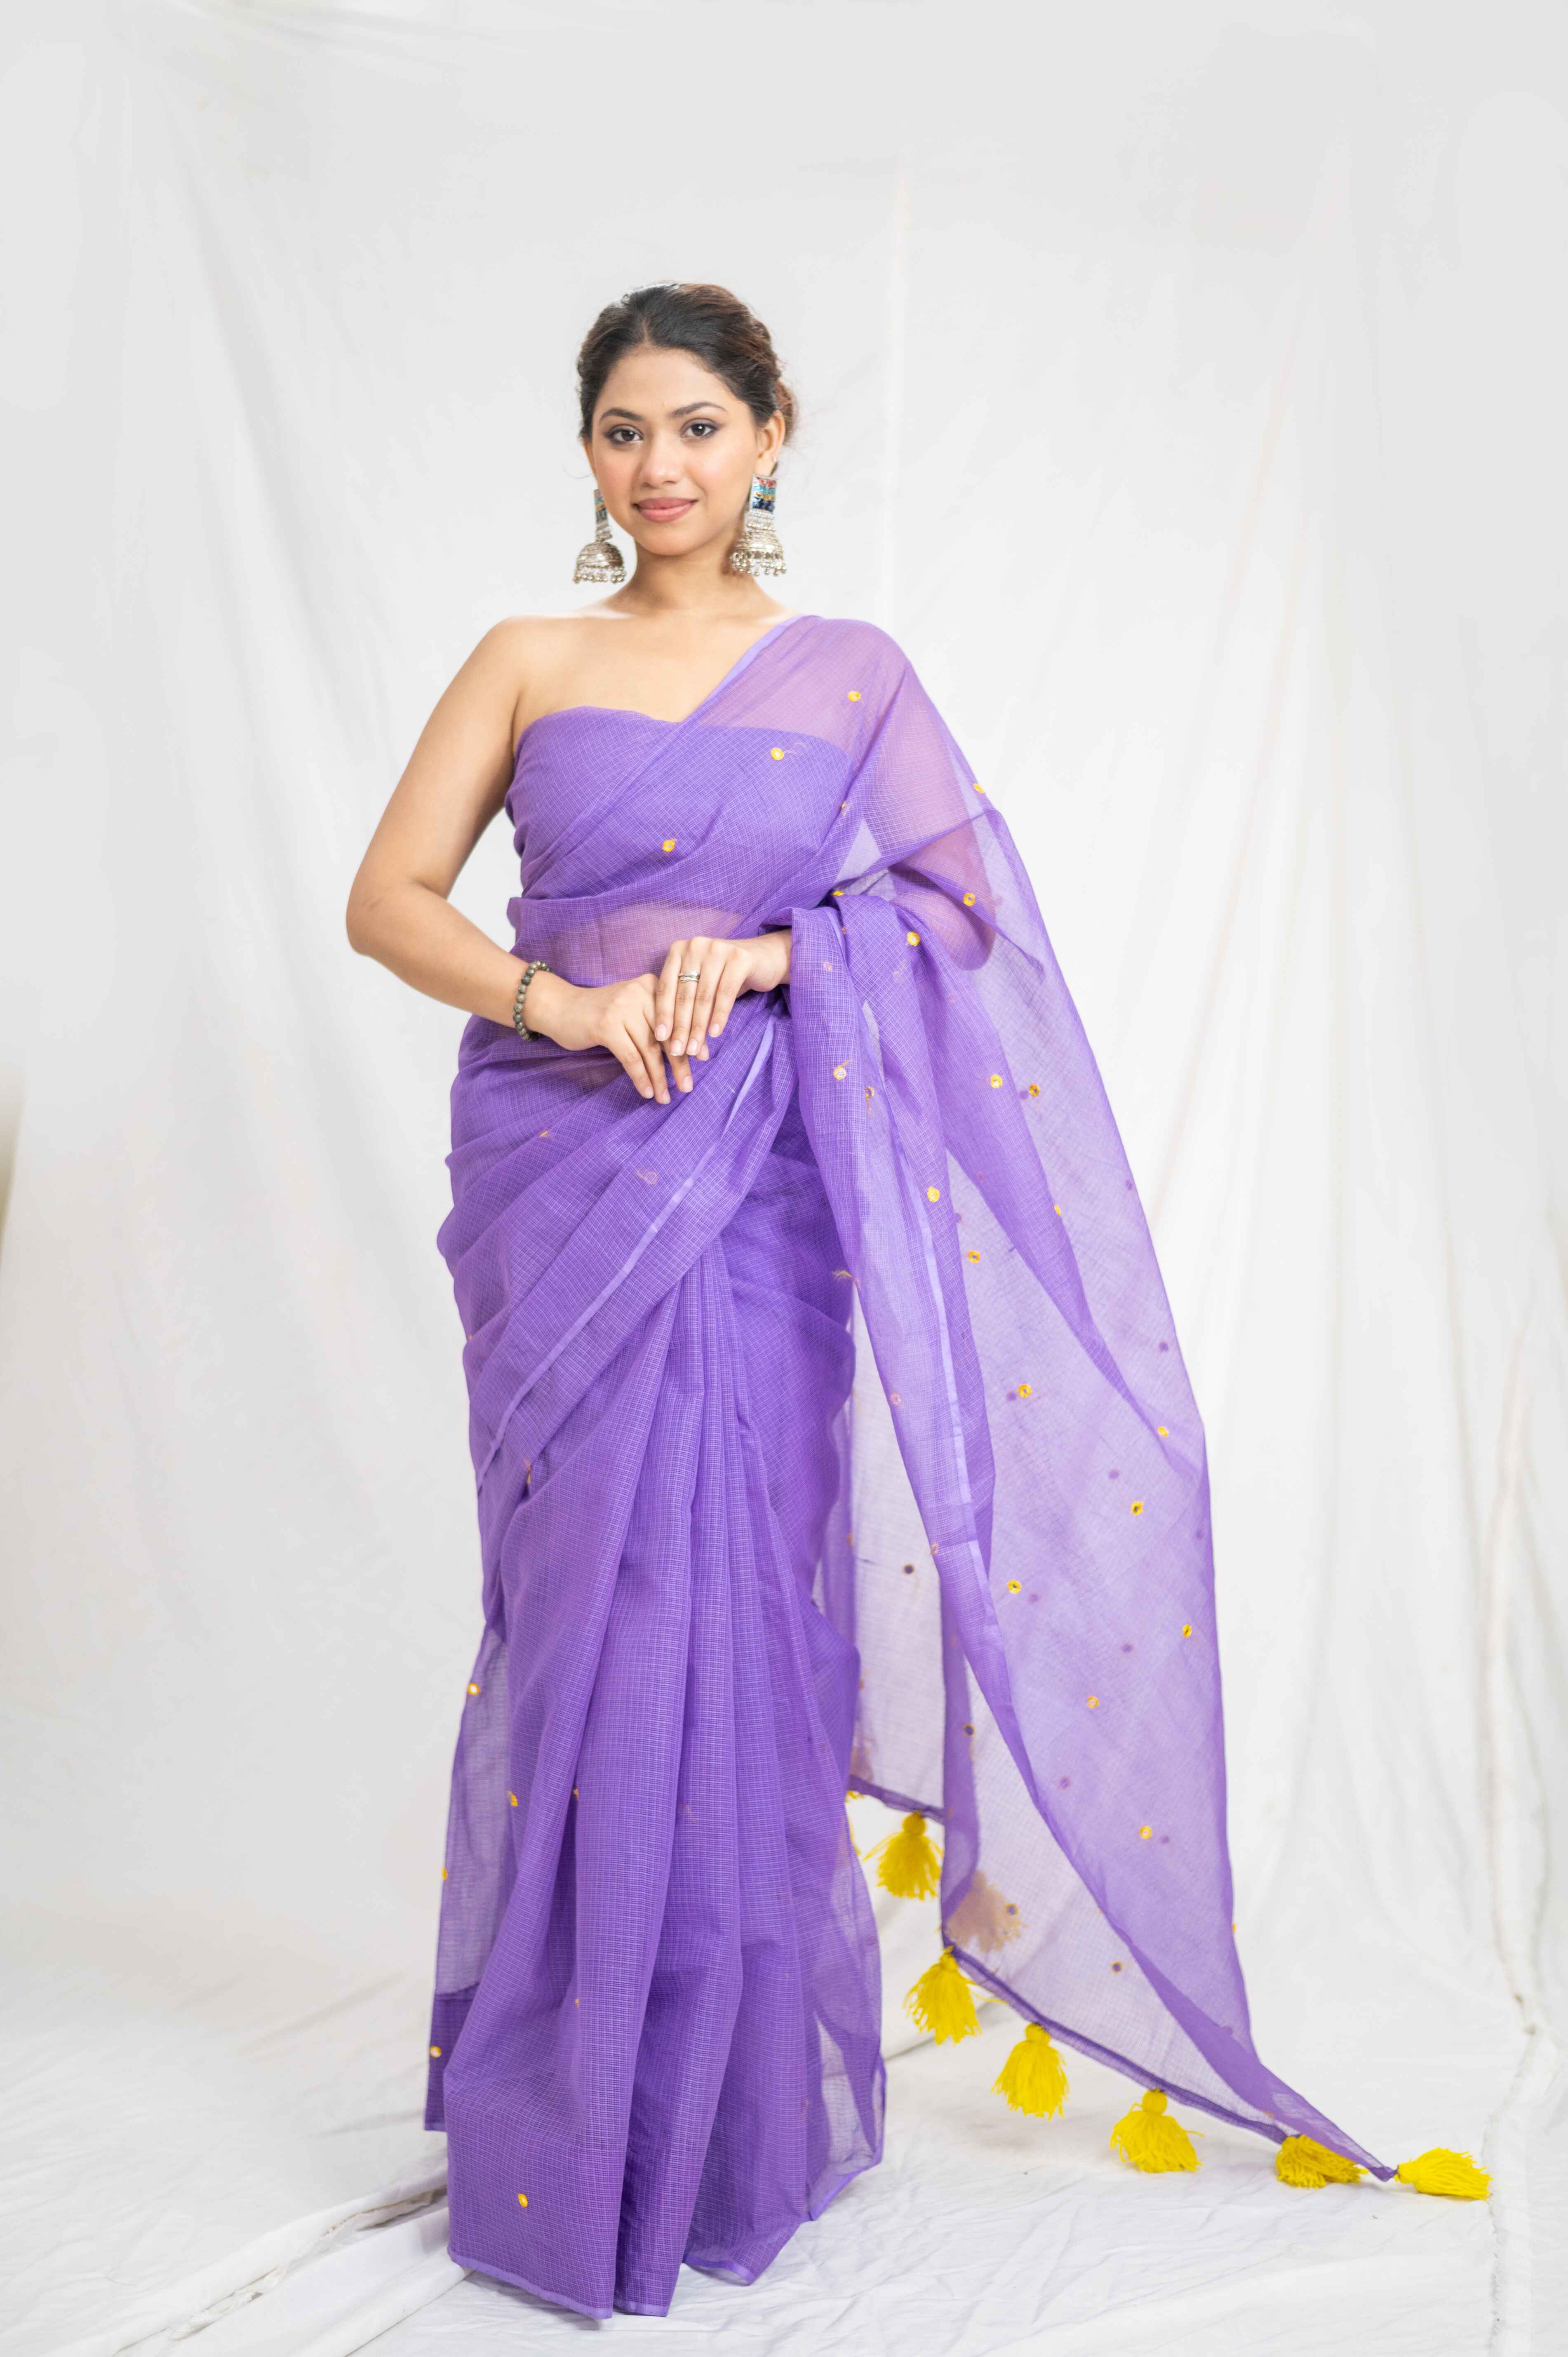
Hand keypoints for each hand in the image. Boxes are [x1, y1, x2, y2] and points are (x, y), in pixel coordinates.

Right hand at [520, 967, 692, 1103]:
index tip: (704, 1060)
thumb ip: (658, 1022)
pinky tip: (648, 1092)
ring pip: (650, 1049)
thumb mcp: (633, 1008)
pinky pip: (631, 1058)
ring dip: (660, 1077)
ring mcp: (622, 1008)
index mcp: (652, 985)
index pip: (678, 1015)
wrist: (560, 1006)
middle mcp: (640, 992)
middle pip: (668, 1034)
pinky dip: (641, 1078)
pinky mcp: (606, 1025)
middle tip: (688, 1086)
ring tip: (667, 1097)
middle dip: (680, 1063)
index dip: (691, 1039)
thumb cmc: (601, 1013)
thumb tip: (690, 1050)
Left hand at [653, 930, 791, 1061]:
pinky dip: (720, 1015)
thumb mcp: (703, 988)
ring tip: (695, 1049)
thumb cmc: (726, 977)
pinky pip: (725, 993)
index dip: (663, 1014)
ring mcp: (717, 949)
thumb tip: (678, 1046)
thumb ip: (689, 1009)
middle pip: (684, 993)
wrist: (764, 959)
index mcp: (678, 950)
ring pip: (704, 996)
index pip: (666, 986)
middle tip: (679, 1051)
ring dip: (698, 1027)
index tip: (661, 1039)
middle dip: (681, 1026)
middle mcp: (695, 945)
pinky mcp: (739, 958)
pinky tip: (715, 1033)